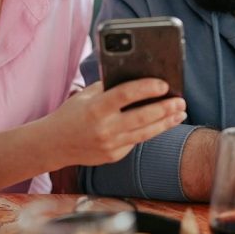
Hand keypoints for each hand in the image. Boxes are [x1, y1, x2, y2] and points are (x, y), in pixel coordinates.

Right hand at [48, 80, 186, 166]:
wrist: (54, 144)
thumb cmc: (72, 113)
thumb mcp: (87, 95)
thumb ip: (109, 87)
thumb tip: (138, 77)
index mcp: (95, 107)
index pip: (125, 95)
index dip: (147, 88)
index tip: (164, 84)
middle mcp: (104, 128)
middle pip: (142, 117)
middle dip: (165, 109)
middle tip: (181, 101)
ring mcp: (110, 145)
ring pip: (145, 133)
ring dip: (166, 123)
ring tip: (180, 113)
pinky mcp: (114, 156)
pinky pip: (136, 141)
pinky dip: (151, 131)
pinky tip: (163, 123)